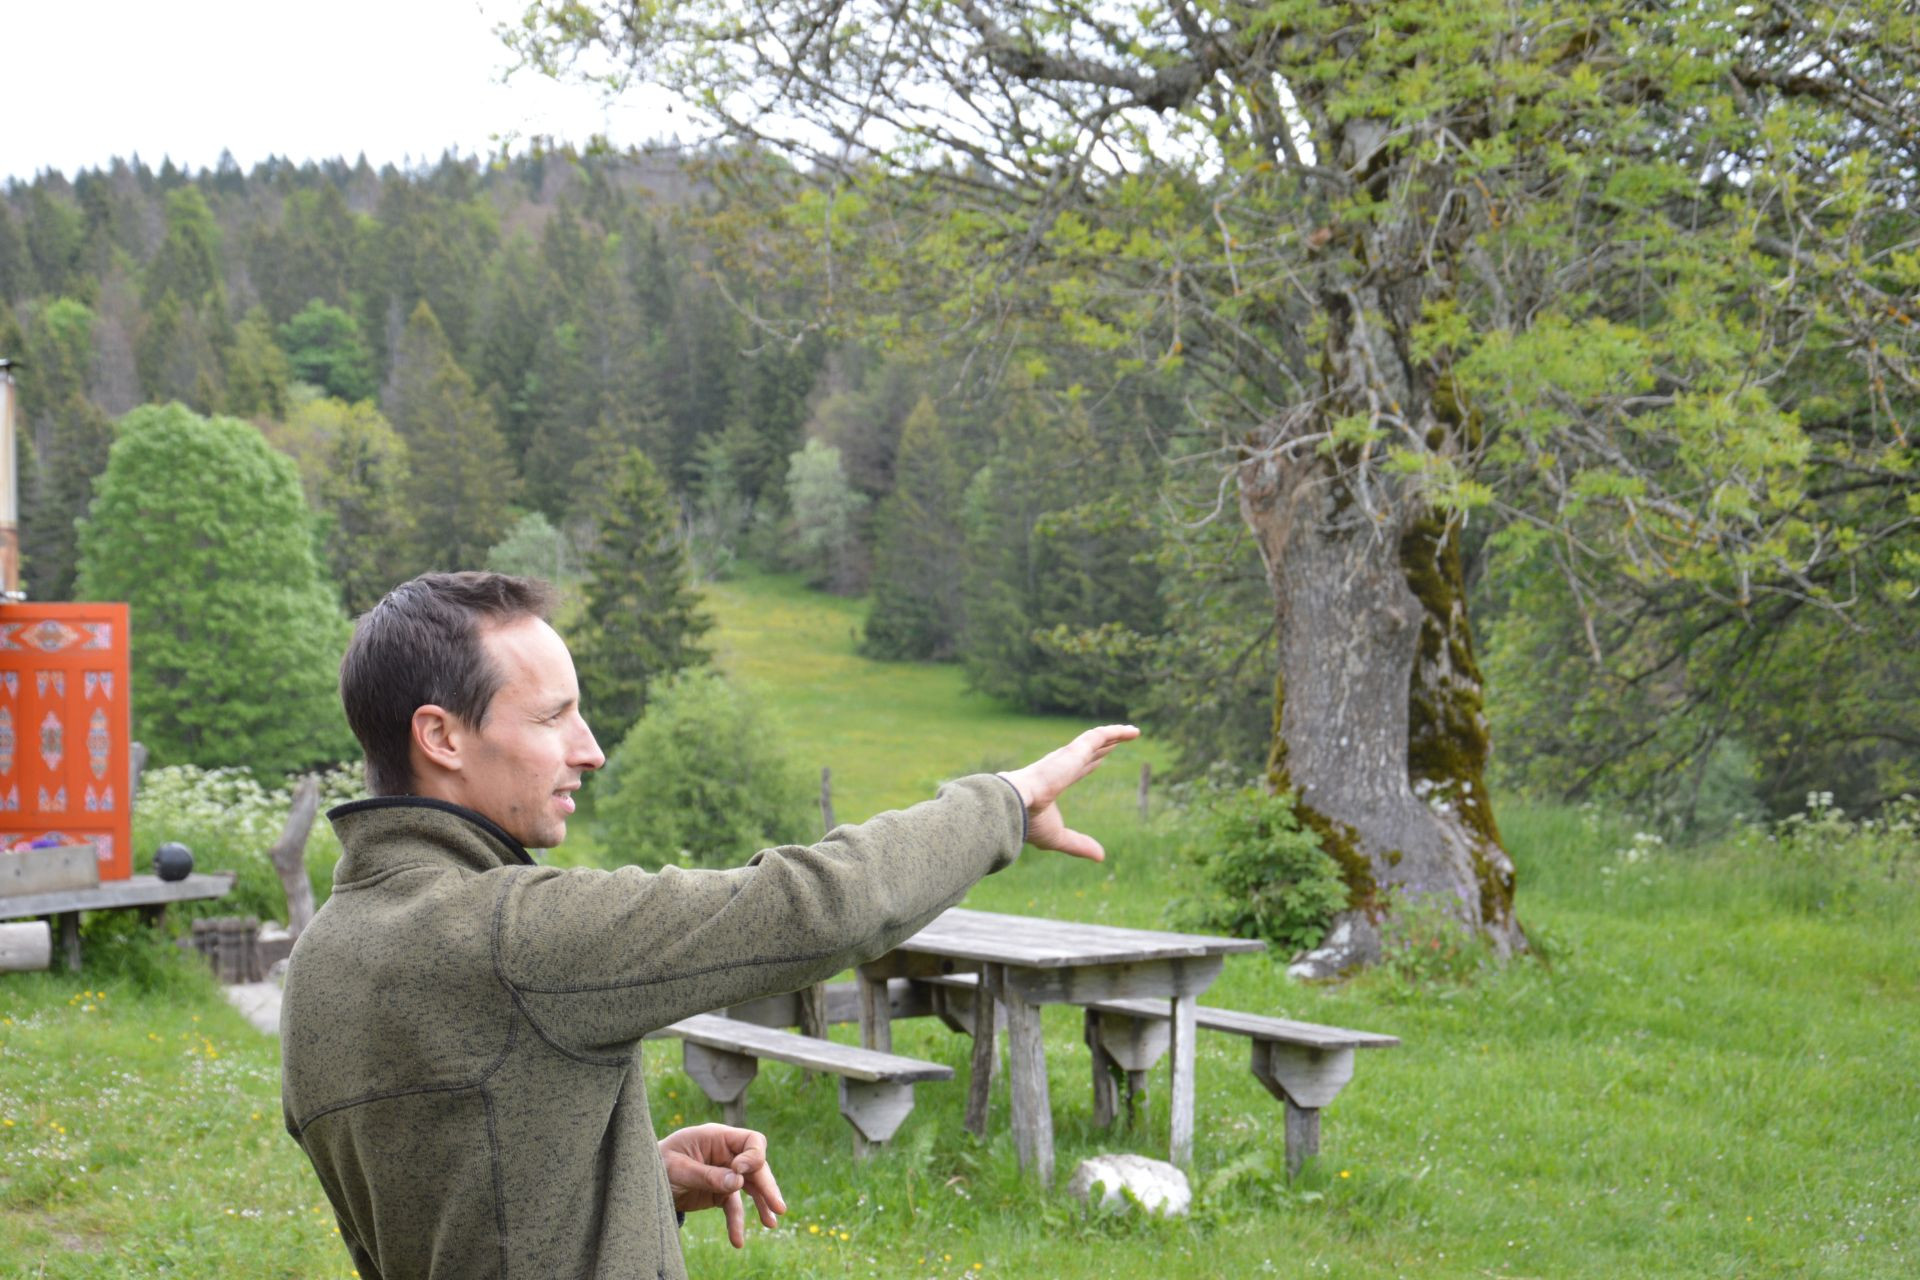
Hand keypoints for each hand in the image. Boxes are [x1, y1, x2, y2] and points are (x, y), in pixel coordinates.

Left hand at [658, 1123, 786, 1246]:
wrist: (645, 1181)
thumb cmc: (658, 1164)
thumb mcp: (677, 1168)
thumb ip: (707, 1175)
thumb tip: (738, 1183)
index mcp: (717, 1138)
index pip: (750, 1141)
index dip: (753, 1157)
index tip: (742, 1172)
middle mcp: (726, 1154)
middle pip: (757, 1167)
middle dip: (767, 1186)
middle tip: (778, 1207)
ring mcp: (726, 1174)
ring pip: (752, 1187)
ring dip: (762, 1204)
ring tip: (772, 1223)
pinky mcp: (720, 1193)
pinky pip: (734, 1207)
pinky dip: (737, 1222)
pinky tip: (737, 1240)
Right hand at [998, 724, 1139, 861]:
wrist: (1015, 805)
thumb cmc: (1029, 822)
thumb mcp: (1058, 837)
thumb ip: (1079, 844)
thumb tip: (1101, 857)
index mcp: (1054, 782)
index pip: (1076, 770)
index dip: (1089, 764)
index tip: (1100, 760)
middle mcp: (1061, 765)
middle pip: (1088, 752)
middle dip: (1102, 747)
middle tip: (1117, 742)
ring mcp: (1068, 756)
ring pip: (1097, 740)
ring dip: (1115, 735)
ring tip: (1133, 733)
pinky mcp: (1075, 751)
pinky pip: (1100, 735)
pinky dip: (1117, 732)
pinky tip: (1133, 732)